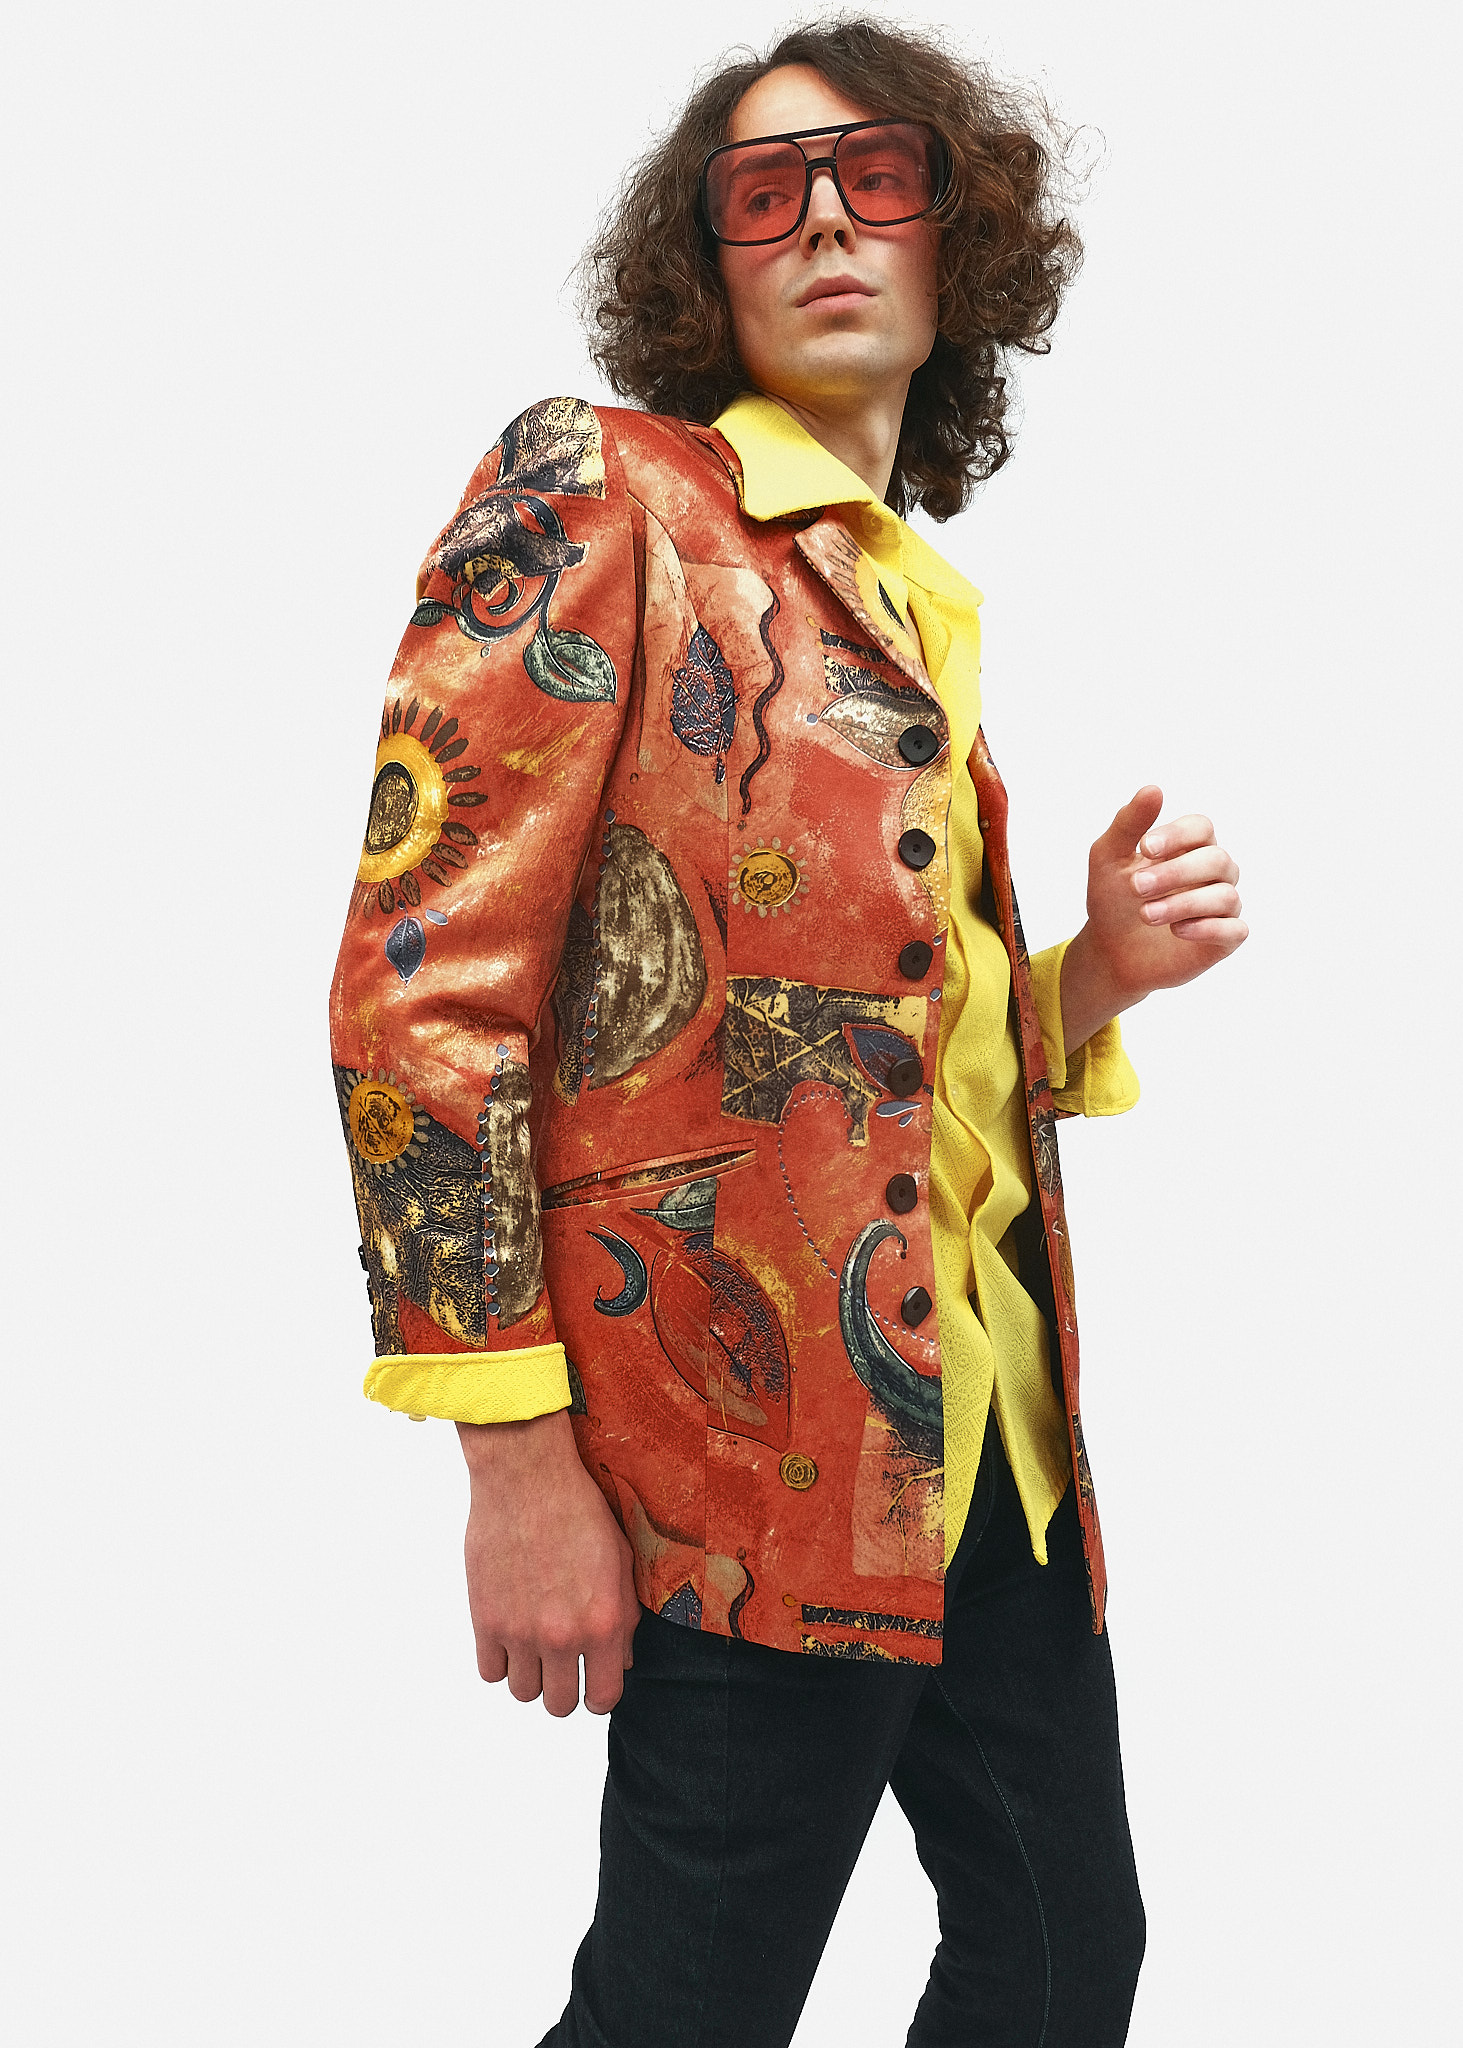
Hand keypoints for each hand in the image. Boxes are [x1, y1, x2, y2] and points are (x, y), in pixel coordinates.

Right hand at [457, 1408, 640, 1716]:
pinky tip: (509, 1635)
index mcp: (604, 1623)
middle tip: (562, 1664)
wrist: (527, 1478)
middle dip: (565, 1688)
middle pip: (560, 1705)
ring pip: (523, 1693)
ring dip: (530, 1675)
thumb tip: (620, 1659)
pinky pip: (490, 1672)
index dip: (599, 1693)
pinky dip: (499, 1660)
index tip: (592, 1682)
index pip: (604, 1697)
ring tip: (534, 1646)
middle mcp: (564, 1636)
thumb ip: (624, 1618)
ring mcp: (521, 1632)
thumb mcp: (620, 1562)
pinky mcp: (485, 1620)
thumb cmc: (578, 1512)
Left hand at [1061, 785, 1247, 1052]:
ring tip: (1146, 914)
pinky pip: (1234, 929)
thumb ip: (1129, 822)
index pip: (1202, 827)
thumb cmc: (1113, 899)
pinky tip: (1178, 931)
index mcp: (1190, 846)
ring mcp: (1222, 905)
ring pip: (1225, 895)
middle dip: (1175, 872)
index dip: (1178, 835)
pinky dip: (1208, 928)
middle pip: (1216, 860)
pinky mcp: (1225, 939)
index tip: (1146, 849)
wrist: (1109, 952)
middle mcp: (1214, 872)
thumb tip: (1154, 788)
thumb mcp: (1109, 857)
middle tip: (1137, 886)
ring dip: (1183, 903)